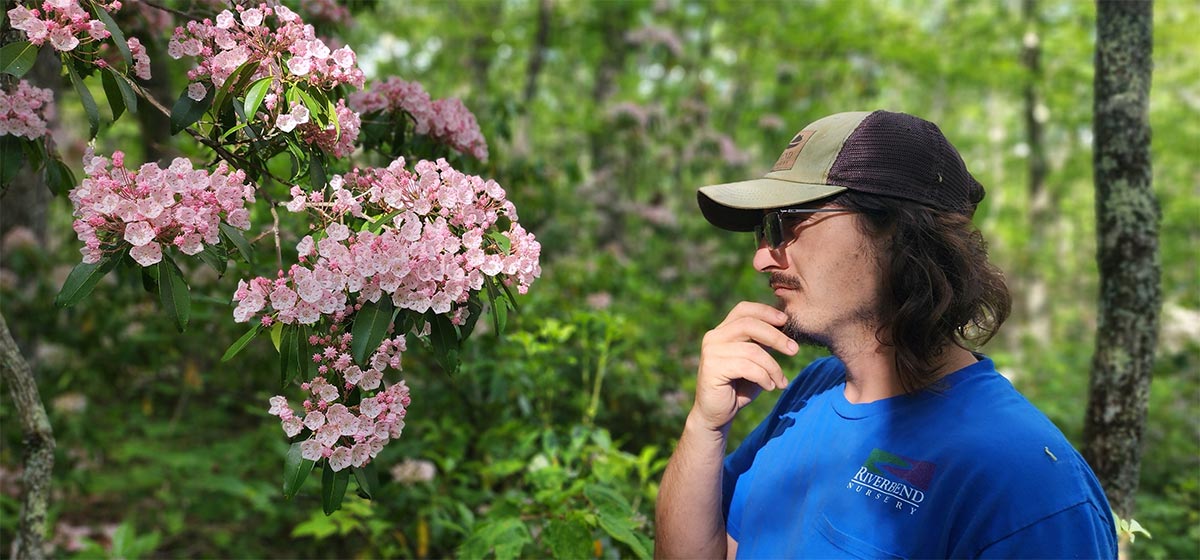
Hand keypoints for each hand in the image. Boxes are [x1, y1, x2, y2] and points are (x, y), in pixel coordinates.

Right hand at [691, 302, 797, 432]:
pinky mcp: (712, 368)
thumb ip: (762, 344)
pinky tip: (770, 387)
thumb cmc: (738, 387)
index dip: (765, 311)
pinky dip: (764, 377)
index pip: (744, 309)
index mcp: (722, 331)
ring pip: (752, 350)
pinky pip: (747, 367)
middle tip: (794, 350)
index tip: (785, 321)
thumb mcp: (754, 361)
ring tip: (781, 381)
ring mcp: (711, 352)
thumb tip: (785, 327)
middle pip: (749, 324)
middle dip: (776, 336)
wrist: (716, 414)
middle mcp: (714, 337)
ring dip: (773, 367)